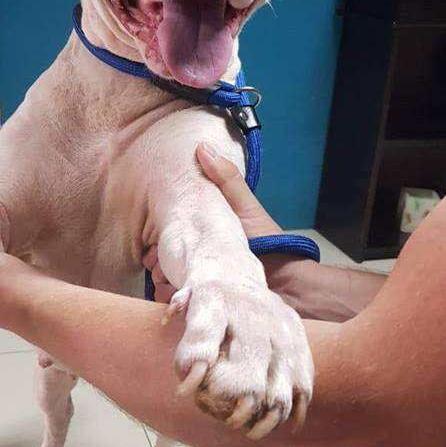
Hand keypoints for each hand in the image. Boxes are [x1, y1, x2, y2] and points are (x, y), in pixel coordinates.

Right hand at [144, 143, 302, 303]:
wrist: (288, 285)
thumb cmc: (268, 243)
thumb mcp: (245, 207)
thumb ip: (226, 179)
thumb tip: (202, 146)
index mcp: (202, 231)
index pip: (167, 230)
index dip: (158, 234)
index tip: (157, 237)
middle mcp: (196, 256)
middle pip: (160, 256)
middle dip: (157, 260)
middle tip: (160, 261)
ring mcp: (198, 279)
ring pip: (164, 279)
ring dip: (161, 280)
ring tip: (167, 279)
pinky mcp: (201, 300)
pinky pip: (175, 299)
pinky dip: (170, 298)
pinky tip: (176, 295)